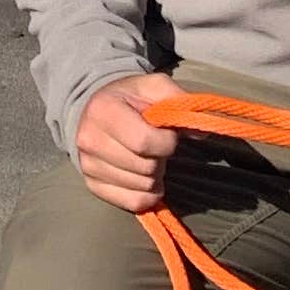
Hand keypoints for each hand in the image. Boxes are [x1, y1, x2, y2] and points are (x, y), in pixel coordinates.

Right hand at [73, 77, 178, 210]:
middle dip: (160, 158)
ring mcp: (88, 166)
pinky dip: (148, 195)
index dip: (166, 142)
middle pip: (145, 167)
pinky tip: (145, 178)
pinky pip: (133, 203)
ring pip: (142, 187)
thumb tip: (201, 132)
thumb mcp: (153, 86)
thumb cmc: (130, 97)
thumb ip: (178, 100)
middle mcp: (89, 140)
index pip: (143, 141)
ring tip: (148, 158)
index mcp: (102, 111)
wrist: (95, 109)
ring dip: (155, 176)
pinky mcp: (93, 186)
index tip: (168, 134)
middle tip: (156, 146)